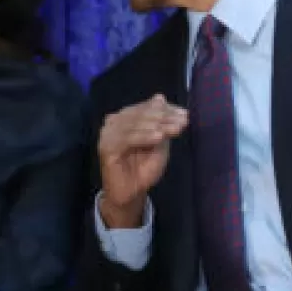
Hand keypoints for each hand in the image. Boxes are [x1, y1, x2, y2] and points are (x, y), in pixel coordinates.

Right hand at [97, 94, 187, 227]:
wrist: (131, 193)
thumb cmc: (145, 168)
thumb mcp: (158, 143)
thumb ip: (160, 123)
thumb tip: (160, 97)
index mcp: (126, 117)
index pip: (146, 107)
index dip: (166, 109)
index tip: (185, 114)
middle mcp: (114, 121)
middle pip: (141, 113)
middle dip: (164, 117)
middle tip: (183, 121)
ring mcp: (108, 133)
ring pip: (134, 124)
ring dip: (157, 125)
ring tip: (175, 129)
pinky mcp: (106, 147)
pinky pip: (127, 138)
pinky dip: (144, 137)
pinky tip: (159, 137)